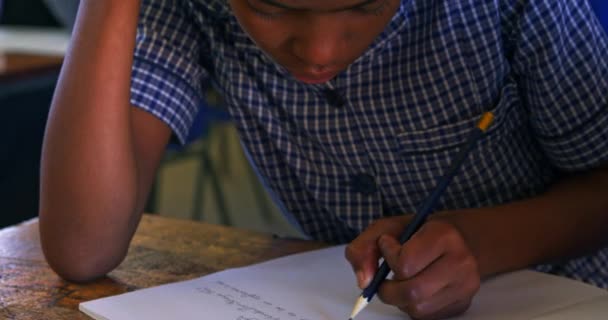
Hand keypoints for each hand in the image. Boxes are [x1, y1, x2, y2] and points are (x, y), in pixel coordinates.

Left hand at [345, 216, 480, 319]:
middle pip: (412, 292)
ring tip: (402, 280)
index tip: (388, 245)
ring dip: (400, 298)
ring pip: (418, 308)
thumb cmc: (419, 231)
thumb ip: (364, 247)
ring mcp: (466, 285)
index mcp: (444, 235)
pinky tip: (416, 287)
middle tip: (384, 278)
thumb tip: (364, 281)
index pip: (405, 263)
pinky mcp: (463, 303)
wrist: (459, 238)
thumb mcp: (387, 227)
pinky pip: (427, 316)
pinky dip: (413, 306)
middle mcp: (461, 261)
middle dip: (388, 289)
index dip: (388, 257)